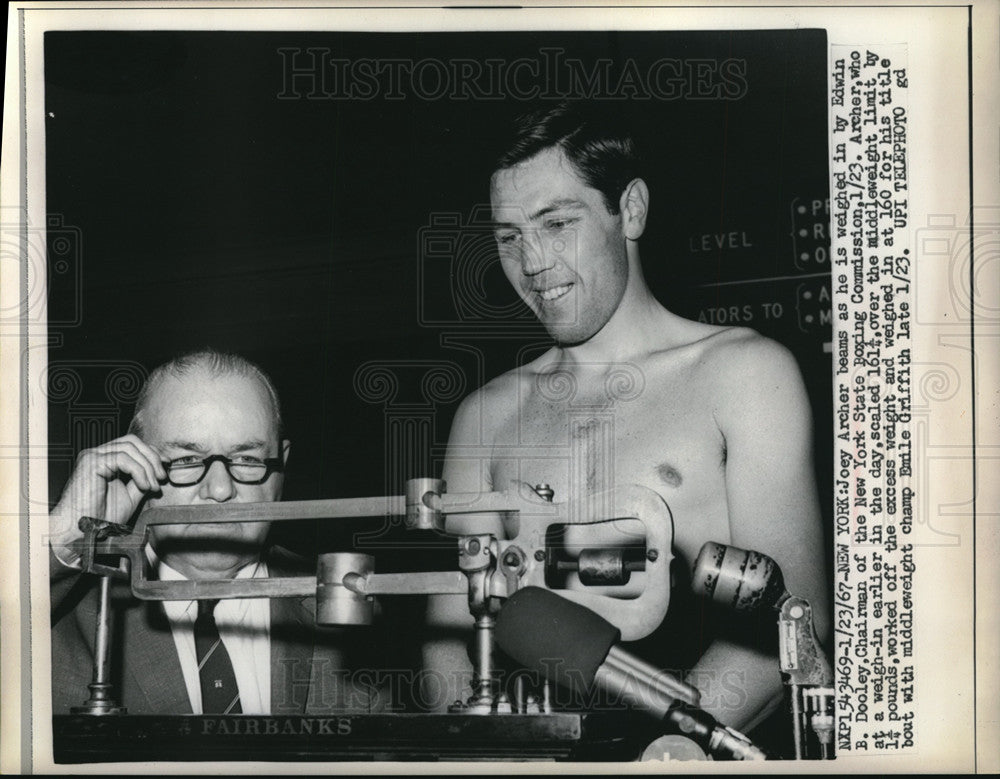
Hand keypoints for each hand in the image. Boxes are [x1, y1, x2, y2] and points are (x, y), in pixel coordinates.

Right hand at [50, 434, 166, 550]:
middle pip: (133, 442)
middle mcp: (97, 454)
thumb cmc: (102, 517)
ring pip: (130, 448)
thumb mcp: (130, 495)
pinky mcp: (91, 462)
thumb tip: (158, 470)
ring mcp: (92, 456)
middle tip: (162, 477)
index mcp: (105, 460)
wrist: (83, 532)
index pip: (132, 445)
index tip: (167, 465)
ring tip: (153, 486)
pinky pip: (123, 459)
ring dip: (148, 466)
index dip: (152, 452)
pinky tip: (144, 486)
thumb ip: (142, 479)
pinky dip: (139, 471)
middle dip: (152, 458)